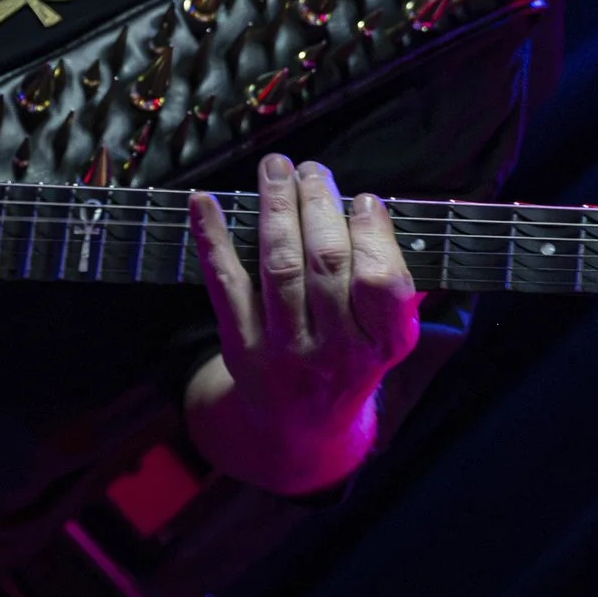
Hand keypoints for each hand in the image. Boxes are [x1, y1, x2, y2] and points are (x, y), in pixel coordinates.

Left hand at [186, 155, 421, 480]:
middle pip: (326, 265)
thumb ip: (394, 283)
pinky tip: (203, 202)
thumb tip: (386, 212)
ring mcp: (285, 352)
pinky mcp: (241, 348)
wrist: (300, 427)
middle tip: (312, 170)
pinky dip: (212, 240)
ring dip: (275, 209)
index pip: (382, 283)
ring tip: (275, 169)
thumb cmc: (350, 360)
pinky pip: (225, 285)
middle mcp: (337, 352)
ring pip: (279, 267)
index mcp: (384, 345)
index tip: (365, 200)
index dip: (373, 235)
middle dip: (318, 206)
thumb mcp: (388, 336)